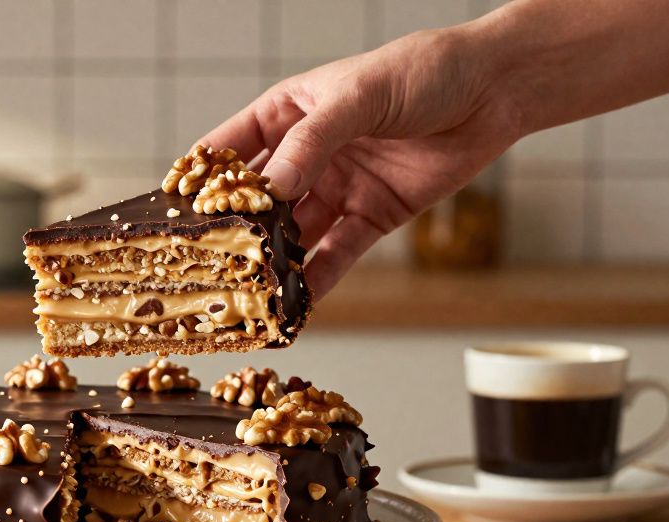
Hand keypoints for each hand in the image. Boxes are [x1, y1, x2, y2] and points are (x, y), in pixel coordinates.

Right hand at [200, 29, 521, 298]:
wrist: (495, 90)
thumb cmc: (424, 71)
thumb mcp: (358, 98)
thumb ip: (311, 145)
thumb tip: (268, 191)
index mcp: (290, 112)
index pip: (231, 148)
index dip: (201, 179)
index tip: (172, 211)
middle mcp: (308, 154)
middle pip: (259, 200)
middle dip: (235, 232)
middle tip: (208, 264)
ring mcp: (337, 187)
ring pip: (295, 233)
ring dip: (275, 262)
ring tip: (251, 291)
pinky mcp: (371, 217)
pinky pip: (336, 254)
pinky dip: (318, 279)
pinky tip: (298, 302)